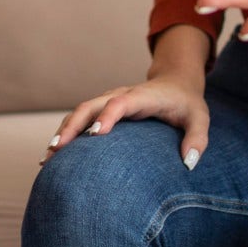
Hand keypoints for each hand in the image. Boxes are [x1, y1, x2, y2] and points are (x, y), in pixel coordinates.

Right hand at [43, 24, 210, 170]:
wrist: (174, 82)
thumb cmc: (186, 103)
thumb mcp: (200, 118)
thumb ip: (198, 139)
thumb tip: (189, 164)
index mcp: (141, 96)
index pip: (120, 103)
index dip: (107, 116)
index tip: (95, 135)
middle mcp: (119, 95)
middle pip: (89, 106)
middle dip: (72, 126)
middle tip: (57, 150)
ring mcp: (108, 101)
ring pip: (79, 112)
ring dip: (63, 132)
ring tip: (47, 159)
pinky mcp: (102, 110)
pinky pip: (80, 119)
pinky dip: (66, 134)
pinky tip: (53, 156)